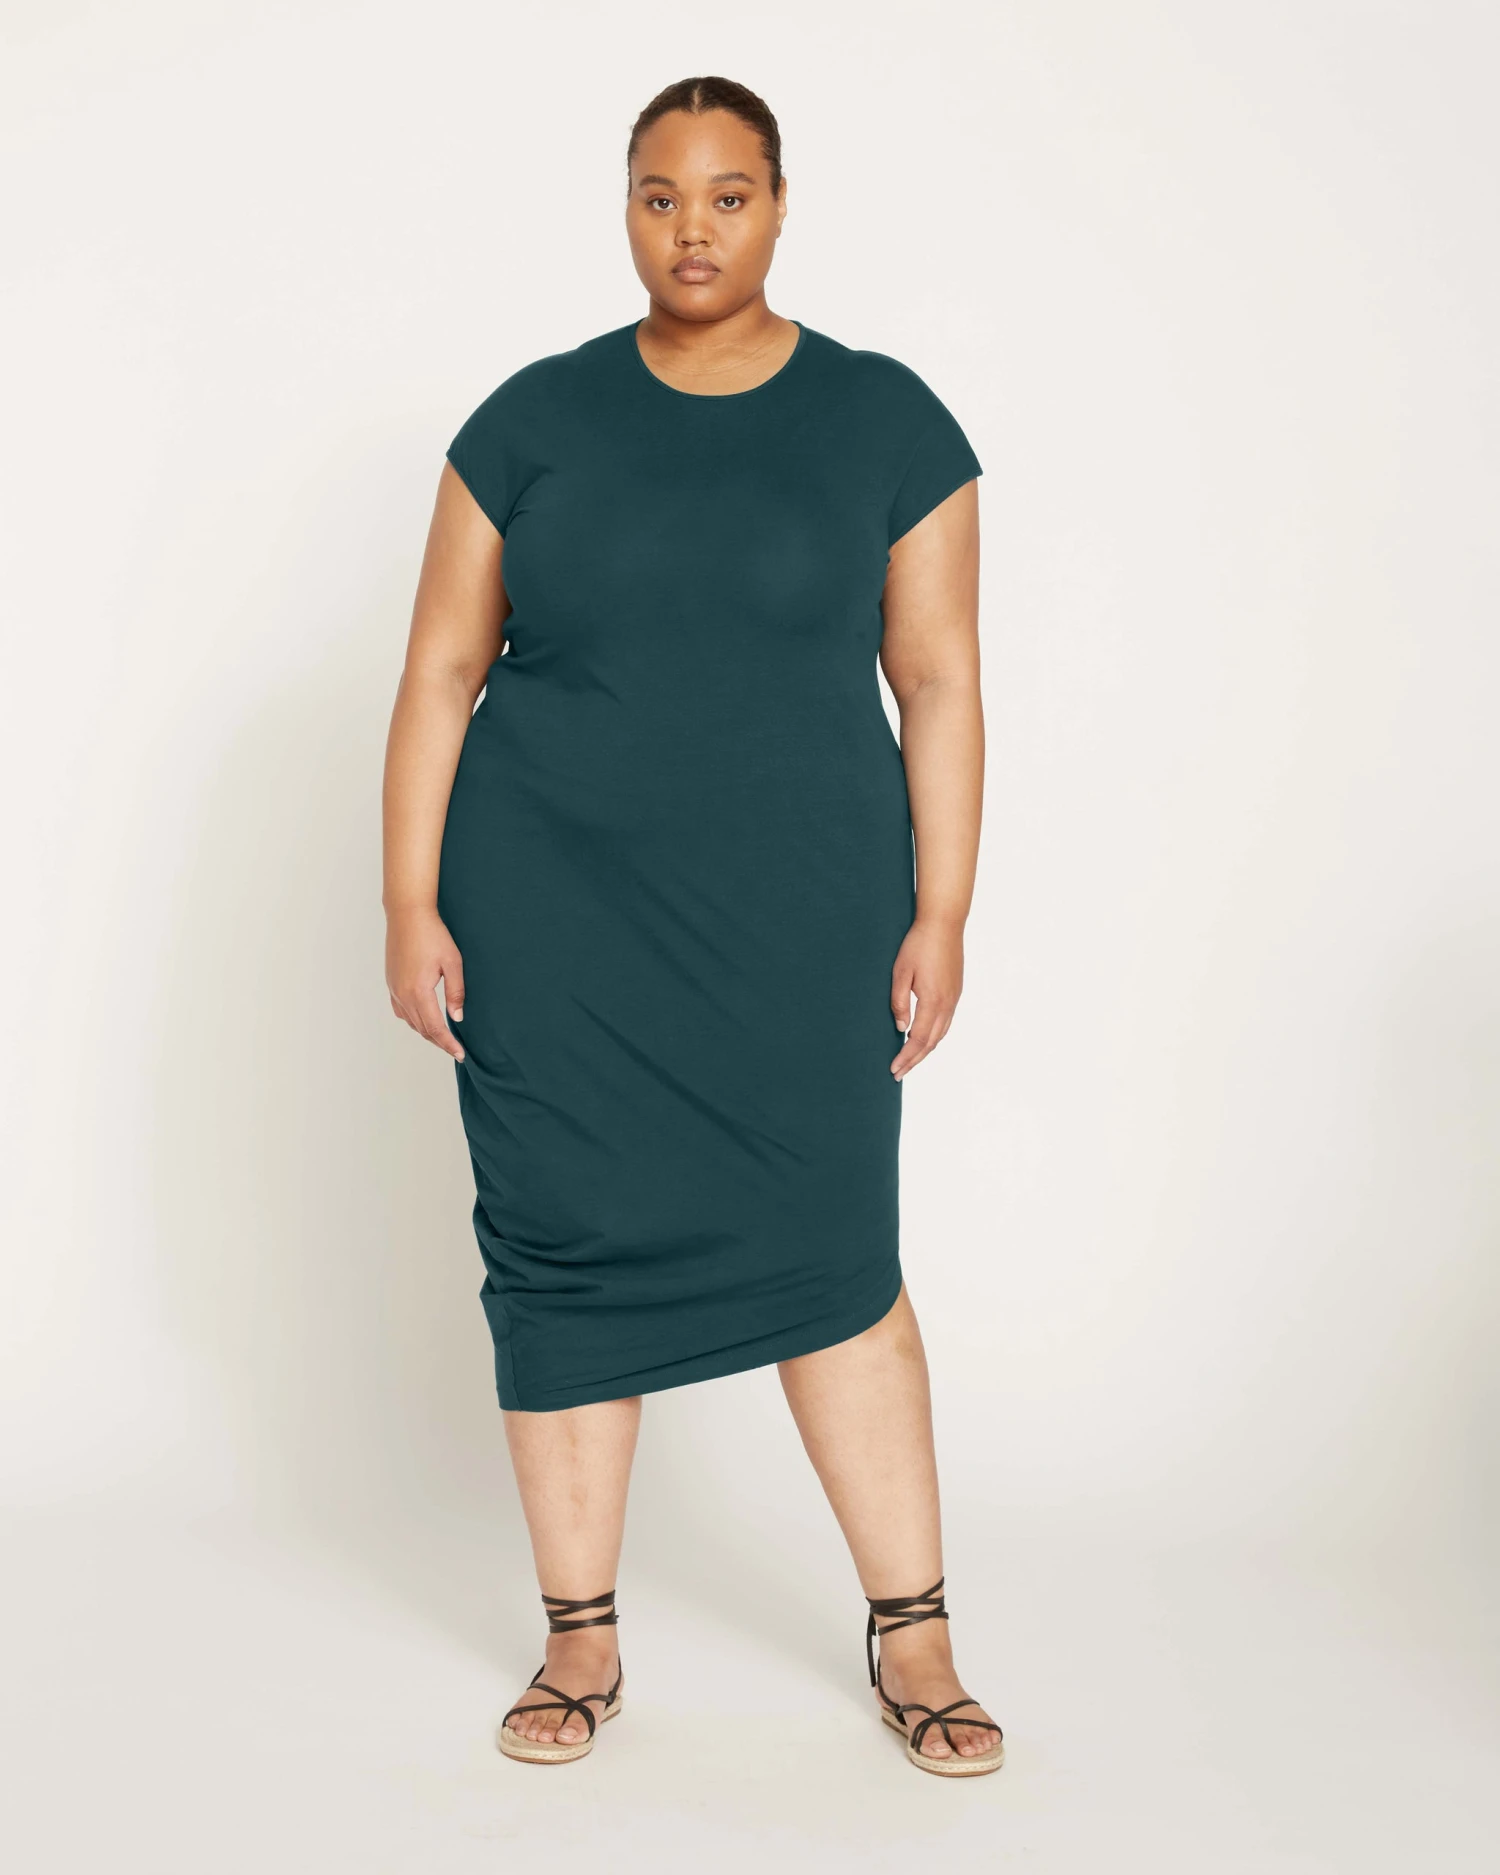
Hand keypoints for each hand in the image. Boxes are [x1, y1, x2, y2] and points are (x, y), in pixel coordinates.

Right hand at [386, 905, 466, 1061]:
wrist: (407, 915)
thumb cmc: (433, 935)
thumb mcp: (453, 963)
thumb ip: (456, 992)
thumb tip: (457, 1017)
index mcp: (418, 992)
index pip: (435, 1028)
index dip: (448, 1044)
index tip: (460, 1054)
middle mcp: (402, 994)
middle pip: (422, 1029)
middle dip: (439, 1042)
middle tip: (455, 1050)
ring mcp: (394, 989)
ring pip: (410, 1021)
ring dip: (426, 1033)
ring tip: (443, 1038)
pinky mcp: (391, 982)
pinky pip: (401, 1011)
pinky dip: (414, 1020)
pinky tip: (423, 1020)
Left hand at [889, 917, 963, 1078]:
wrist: (944, 923)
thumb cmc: (918, 944)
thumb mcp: (900, 972)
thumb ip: (899, 1002)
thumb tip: (901, 1028)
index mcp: (932, 1001)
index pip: (918, 1040)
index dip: (905, 1057)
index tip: (894, 1070)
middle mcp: (947, 1004)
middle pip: (931, 1042)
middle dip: (914, 1060)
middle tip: (898, 1073)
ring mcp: (954, 998)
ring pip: (940, 1034)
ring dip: (925, 1050)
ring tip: (910, 1060)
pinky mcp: (955, 991)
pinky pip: (946, 1022)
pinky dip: (934, 1036)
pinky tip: (924, 1037)